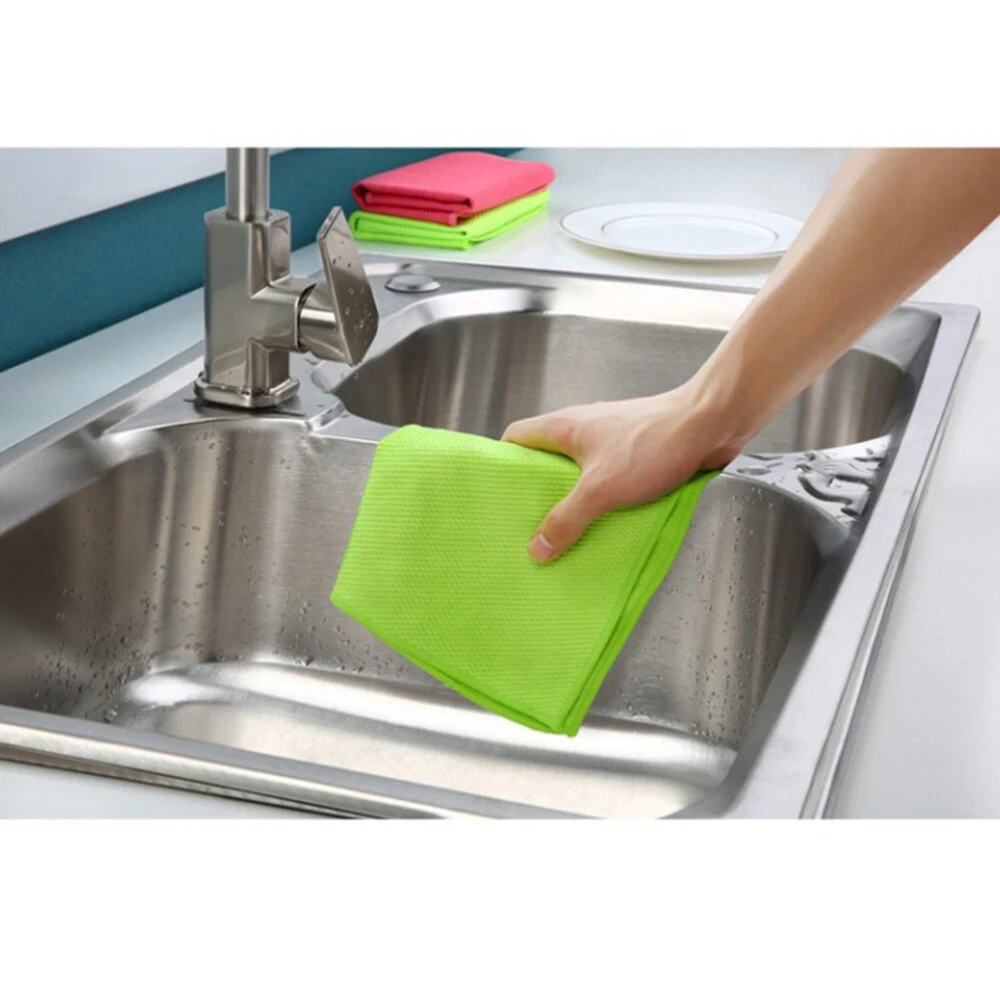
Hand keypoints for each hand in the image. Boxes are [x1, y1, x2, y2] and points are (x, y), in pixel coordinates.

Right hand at [502, 384, 743, 561]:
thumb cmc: (654, 443)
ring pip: (577, 473)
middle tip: (529, 525)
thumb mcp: (601, 489)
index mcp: (563, 427)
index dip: (501, 463)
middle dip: (537, 493)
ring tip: (564, 533)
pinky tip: (604, 525)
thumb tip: (537, 548)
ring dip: (572, 500)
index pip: (515, 438)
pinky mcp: (634, 453)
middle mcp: (582, 430)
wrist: (709, 424)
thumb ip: (567, 519)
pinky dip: (600, 501)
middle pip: (544, 460)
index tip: (497, 494)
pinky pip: (605, 480)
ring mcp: (609, 441)